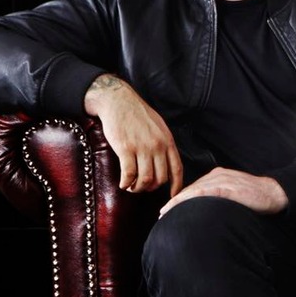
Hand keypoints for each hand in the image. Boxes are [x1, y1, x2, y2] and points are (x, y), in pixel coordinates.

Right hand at [85, 74, 181, 195]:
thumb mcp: (159, 127)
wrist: (118, 101)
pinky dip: (125, 183)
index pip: (177, 169)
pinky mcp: (125, 148)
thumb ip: (164, 144)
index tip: (173, 195)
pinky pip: (129, 174)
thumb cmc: (137, 114)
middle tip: (141, 187)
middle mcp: (157, 146)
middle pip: (160, 178)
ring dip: (137, 188)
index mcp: (168, 141)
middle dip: (151, 188)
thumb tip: (165, 163)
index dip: (176, 185)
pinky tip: (122, 183)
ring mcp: (142, 147)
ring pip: (145, 180)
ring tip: (131, 187)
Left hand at [159, 167, 287, 216]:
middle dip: (174, 202)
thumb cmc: (257, 197)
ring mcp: (222, 180)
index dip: (180, 199)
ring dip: (177, 202)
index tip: (168, 210)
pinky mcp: (228, 187)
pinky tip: (179, 205)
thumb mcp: (235, 194)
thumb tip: (208, 211)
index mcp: (218, 175)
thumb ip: (221, 197)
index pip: (194, 187)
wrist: (274, 193)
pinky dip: (189, 198)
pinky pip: (204, 192)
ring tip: (165, 214)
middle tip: (161, 214)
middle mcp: (217, 174)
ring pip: (193, 190)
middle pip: (190, 188)